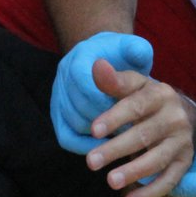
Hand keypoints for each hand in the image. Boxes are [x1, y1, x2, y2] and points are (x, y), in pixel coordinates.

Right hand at [50, 32, 152, 152]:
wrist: (106, 62)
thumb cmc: (123, 58)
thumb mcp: (133, 50)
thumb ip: (137, 50)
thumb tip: (137, 53)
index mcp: (79, 57)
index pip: (84, 84)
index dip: (104, 101)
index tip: (128, 113)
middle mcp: (63, 76)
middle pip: (79, 107)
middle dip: (106, 120)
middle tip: (131, 129)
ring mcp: (58, 97)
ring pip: (74, 124)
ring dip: (98, 134)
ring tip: (124, 137)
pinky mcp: (58, 117)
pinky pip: (67, 138)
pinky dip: (86, 146)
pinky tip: (109, 146)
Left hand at [84, 58, 195, 196]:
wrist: (186, 114)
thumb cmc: (149, 99)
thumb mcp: (135, 86)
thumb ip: (114, 80)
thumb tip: (96, 66)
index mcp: (160, 94)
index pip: (136, 106)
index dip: (115, 118)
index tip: (93, 131)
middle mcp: (175, 118)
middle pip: (144, 135)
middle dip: (116, 149)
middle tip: (91, 162)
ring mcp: (182, 142)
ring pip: (157, 160)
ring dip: (134, 172)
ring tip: (110, 182)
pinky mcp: (185, 163)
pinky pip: (169, 181)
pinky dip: (151, 192)